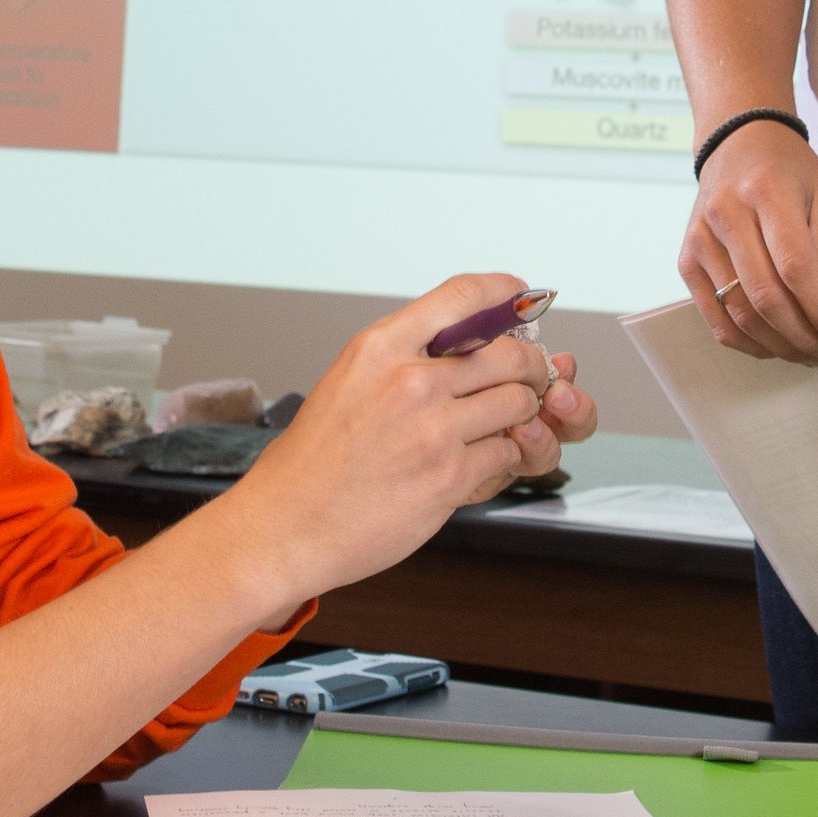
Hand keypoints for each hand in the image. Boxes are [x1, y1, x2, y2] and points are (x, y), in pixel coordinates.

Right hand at [216, 277, 591, 602]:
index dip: (502, 292)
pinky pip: (507, 453)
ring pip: (518, 403)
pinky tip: (481, 462)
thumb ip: (403, 356)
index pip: (462, 295)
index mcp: (381, 347)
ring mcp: (433, 430)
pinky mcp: (448, 477)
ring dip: (521, 415)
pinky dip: (504, 458)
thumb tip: (463, 340)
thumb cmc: (314, 460)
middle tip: (528, 378)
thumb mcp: (349, 379)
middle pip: (509, 352)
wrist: (289, 523)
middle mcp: (410, 380)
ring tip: (502, 425)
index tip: (521, 296)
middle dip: (529, 366)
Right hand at [680, 118, 817, 362]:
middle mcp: (726, 213)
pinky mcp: (687, 259)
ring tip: (807, 353)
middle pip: (764, 294)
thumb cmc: (790, 173)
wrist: (737, 144)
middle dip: (802, 334)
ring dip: (777, 344)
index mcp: (767, 190)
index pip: (794, 264)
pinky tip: (774, 346)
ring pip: (738, 312)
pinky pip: (715, 316)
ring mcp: (700, 238)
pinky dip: (747, 341)